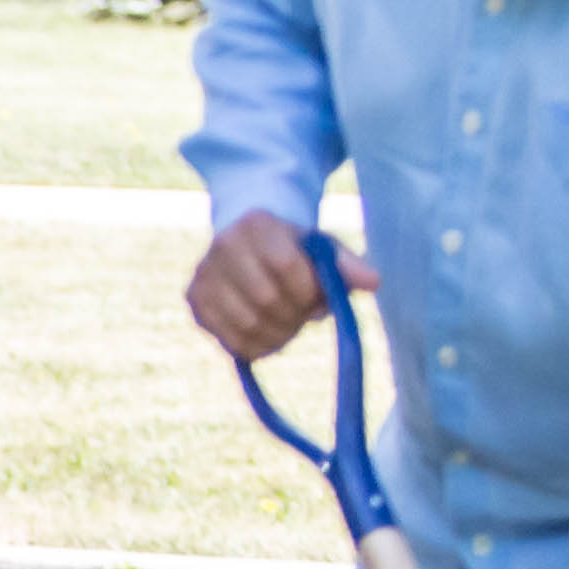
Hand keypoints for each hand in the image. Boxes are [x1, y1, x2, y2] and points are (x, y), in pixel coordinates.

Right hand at [186, 210, 363, 364]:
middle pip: (266, 298)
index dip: (308, 291)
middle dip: (294, 314)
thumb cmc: (295, 250)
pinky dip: (260, 345)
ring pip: (248, 324)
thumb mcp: (322, 250)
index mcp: (256, 223)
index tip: (318, 296)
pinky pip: (232, 341)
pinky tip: (270, 331)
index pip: (285, 265)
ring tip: (289, 322)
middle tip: (305, 313)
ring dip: (279, 333)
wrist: (249, 248)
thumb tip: (373, 282)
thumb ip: (346, 264)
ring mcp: (203, 275)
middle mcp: (222, 245)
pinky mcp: (195, 302)